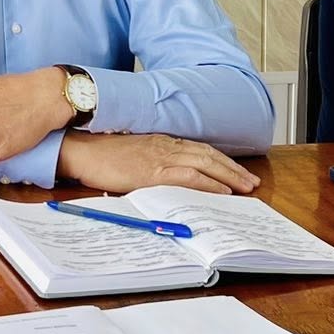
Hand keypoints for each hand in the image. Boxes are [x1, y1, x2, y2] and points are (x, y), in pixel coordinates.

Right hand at [56, 131, 259, 195]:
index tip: (236, 171)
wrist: (82, 150)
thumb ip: (150, 164)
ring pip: (205, 164)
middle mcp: (166, 146)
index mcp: (161, 142)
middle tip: (251, 181)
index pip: (199, 149)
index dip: (221, 160)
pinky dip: (209, 184)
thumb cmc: (101, 156)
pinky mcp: (154, 172)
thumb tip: (166, 182)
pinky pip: (189, 177)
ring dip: (229, 176)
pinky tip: (222, 191)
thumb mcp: (132, 156)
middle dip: (233, 169)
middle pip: (209, 156)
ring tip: (245, 187)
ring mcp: (161, 157)